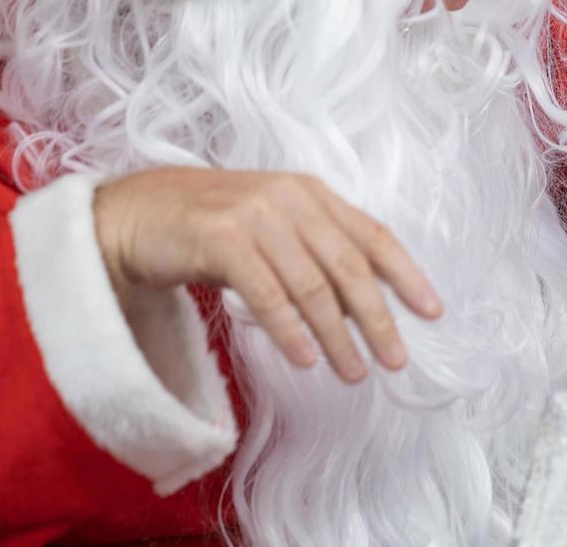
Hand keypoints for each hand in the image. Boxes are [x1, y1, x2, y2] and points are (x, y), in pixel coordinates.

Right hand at [93, 168, 442, 382]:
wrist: (134, 214)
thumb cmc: (210, 227)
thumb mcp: (274, 227)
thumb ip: (317, 251)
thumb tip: (368, 305)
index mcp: (313, 194)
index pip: (374, 237)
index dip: (407, 276)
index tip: (433, 312)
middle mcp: (292, 199)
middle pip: (350, 267)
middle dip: (378, 319)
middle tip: (396, 360)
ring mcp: (257, 216)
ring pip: (313, 286)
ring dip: (338, 337)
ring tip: (353, 372)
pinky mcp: (221, 239)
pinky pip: (269, 294)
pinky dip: (291, 331)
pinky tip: (307, 360)